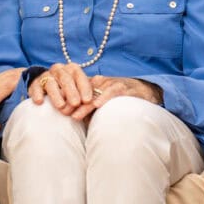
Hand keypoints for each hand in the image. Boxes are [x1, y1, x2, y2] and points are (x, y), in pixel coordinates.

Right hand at [27, 63, 96, 115]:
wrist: (46, 86)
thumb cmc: (69, 92)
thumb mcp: (78, 90)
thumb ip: (86, 95)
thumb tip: (96, 103)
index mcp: (72, 69)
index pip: (79, 76)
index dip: (84, 88)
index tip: (87, 101)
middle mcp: (59, 69)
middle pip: (66, 79)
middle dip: (71, 92)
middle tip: (76, 104)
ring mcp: (46, 75)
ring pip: (51, 83)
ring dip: (56, 95)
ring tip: (61, 106)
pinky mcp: (34, 83)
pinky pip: (35, 87)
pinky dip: (37, 94)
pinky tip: (40, 102)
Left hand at [32, 71, 162, 120]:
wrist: (145, 93)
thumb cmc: (119, 103)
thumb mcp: (101, 108)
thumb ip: (88, 113)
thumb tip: (72, 122)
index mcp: (92, 85)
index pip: (76, 91)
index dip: (66, 99)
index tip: (58, 111)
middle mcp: (100, 82)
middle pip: (82, 91)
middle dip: (72, 102)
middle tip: (63, 113)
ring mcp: (112, 84)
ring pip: (95, 92)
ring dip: (85, 104)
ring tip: (76, 115)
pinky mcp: (124, 87)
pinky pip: (113, 91)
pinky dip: (104, 97)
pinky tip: (97, 104)